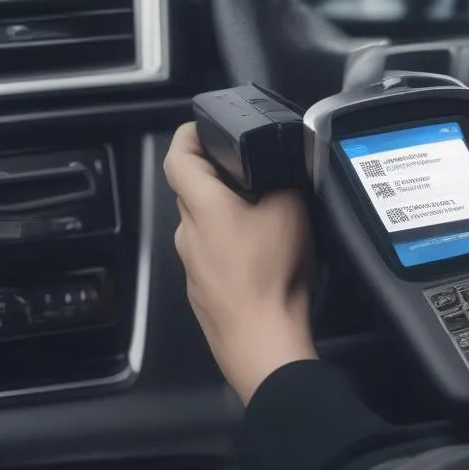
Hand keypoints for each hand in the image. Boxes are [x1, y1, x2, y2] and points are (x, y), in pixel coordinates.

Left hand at [163, 123, 316, 402]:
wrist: (261, 341)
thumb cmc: (271, 276)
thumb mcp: (291, 212)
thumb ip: (283, 181)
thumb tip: (282, 169)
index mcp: (203, 205)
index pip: (177, 156)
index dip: (188, 135)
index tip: (203, 128)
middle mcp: (188, 232)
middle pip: (192, 190)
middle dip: (218, 176)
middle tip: (251, 172)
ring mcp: (192, 264)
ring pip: (204, 224)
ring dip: (227, 214)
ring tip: (265, 218)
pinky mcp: (202, 290)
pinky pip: (212, 255)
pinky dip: (231, 246)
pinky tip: (262, 258)